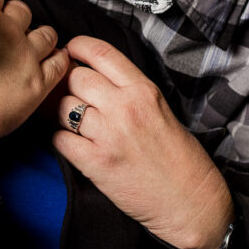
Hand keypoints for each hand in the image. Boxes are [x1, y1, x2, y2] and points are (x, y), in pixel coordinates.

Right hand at [0, 0, 67, 149]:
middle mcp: (8, 28)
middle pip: (22, 9)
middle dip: (16, 19)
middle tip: (6, 35)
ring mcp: (27, 53)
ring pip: (46, 33)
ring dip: (40, 38)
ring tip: (31, 49)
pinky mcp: (40, 80)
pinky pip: (60, 63)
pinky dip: (59, 60)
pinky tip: (54, 62)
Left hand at [51, 36, 233, 248]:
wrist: (190, 202)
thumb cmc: (180, 159)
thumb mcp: (162, 110)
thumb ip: (131, 91)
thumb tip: (96, 78)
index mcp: (144, 91)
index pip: (101, 53)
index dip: (77, 46)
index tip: (69, 50)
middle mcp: (125, 108)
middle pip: (75, 77)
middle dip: (65, 81)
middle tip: (66, 91)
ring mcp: (108, 135)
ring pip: (62, 107)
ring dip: (58, 111)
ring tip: (67, 119)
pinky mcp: (96, 163)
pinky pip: (59, 139)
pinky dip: (59, 138)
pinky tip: (70, 142)